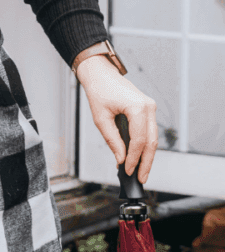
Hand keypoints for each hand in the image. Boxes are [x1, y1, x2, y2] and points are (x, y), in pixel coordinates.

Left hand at [77, 57, 157, 183]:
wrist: (100, 73)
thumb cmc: (98, 90)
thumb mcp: (101, 118)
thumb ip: (112, 140)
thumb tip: (121, 159)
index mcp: (138, 107)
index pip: (139, 141)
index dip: (134, 159)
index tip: (128, 171)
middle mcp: (149, 107)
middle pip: (151, 142)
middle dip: (146, 162)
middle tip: (140, 178)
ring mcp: (150, 107)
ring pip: (152, 138)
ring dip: (146, 156)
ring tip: (140, 171)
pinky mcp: (147, 109)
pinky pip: (148, 131)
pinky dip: (143, 145)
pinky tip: (137, 157)